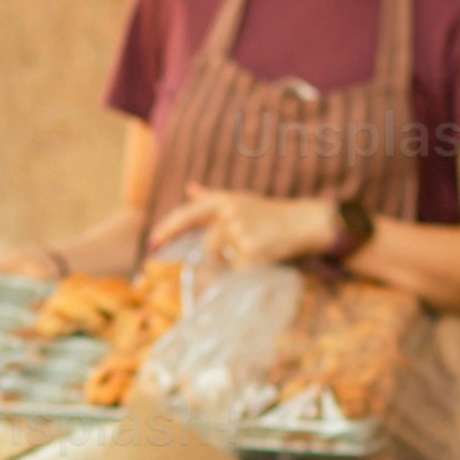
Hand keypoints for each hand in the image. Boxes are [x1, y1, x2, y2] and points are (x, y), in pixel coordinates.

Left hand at [148, 185, 352, 270]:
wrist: (308, 221)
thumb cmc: (273, 214)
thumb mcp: (242, 200)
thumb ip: (211, 197)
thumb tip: (190, 187)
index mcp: (224, 200)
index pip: (186, 214)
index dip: (166, 230)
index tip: (151, 246)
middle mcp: (230, 213)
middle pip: (208, 246)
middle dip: (216, 260)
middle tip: (232, 264)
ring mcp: (241, 231)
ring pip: (223, 261)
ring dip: (234, 266)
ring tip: (255, 258)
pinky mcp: (253, 250)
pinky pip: (240, 271)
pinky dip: (248, 273)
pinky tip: (264, 262)